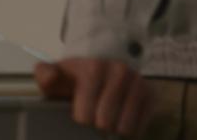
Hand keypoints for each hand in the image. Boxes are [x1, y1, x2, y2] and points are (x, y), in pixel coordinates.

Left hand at [34, 58, 150, 136]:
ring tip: (108, 121)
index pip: (86, 114)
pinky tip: (122, 121)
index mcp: (94, 68)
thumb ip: (45, 75)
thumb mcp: (57, 74)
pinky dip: (130, 130)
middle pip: (105, 122)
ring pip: (124, 127)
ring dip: (114, 130)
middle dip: (97, 125)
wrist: (103, 65)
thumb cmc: (76, 76)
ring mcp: (137, 83)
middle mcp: (119, 72)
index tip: (79, 114)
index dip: (81, 119)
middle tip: (95, 119)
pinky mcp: (151, 95)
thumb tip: (49, 79)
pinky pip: (140, 127)